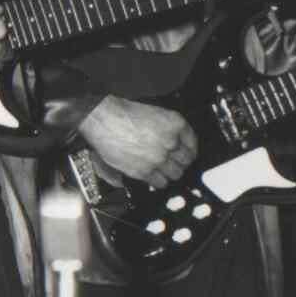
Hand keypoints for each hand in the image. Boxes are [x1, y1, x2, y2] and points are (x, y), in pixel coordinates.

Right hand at [76, 96, 197, 187]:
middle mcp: (170, 141)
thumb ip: (169, 129)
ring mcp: (159, 157)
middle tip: (176, 163)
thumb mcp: (154, 113)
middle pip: (186, 160)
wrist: (103, 119)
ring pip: (175, 174)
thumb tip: (178, 144)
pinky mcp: (145, 171)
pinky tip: (154, 177)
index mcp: (175, 123)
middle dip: (181, 162)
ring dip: (170, 173)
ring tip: (164, 171)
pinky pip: (160, 183)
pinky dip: (158, 181)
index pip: (193, 143)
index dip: (190, 150)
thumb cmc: (122, 114)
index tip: (188, 154)